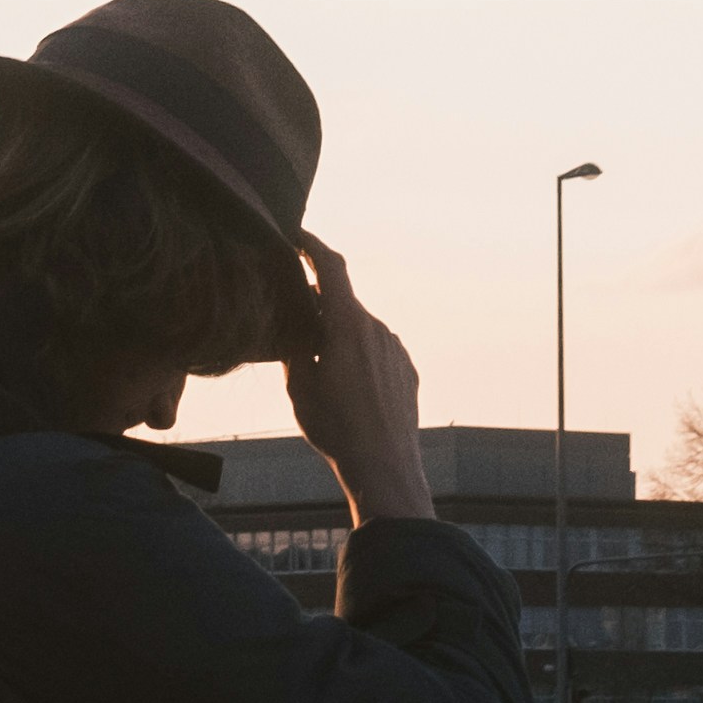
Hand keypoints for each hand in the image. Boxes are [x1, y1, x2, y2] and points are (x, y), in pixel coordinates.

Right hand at [281, 233, 434, 523]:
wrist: (384, 467)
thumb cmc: (336, 427)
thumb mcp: (299, 386)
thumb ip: (296, 347)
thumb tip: (295, 326)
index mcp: (348, 324)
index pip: (332, 266)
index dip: (313, 245)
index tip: (297, 236)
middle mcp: (377, 328)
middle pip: (343, 303)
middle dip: (319, 307)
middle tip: (294, 322)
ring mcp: (396, 349)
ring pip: (361, 330)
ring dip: (340, 338)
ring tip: (322, 372)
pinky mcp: (408, 371)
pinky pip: (379, 353)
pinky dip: (360, 358)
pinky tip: (348, 391)